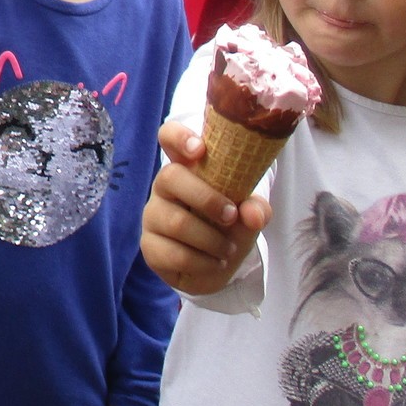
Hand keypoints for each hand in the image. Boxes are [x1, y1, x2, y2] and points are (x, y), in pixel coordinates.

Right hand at [139, 120, 269, 295]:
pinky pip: (175, 254)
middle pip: (170, 176)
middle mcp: (164, 187)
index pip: (169, 137)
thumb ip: (255, 209)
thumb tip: (253, 214)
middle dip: (207, 198)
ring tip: (229, 249)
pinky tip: (215, 263)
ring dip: (212, 239)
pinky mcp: (149, 247)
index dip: (178, 137)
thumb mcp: (248, 216)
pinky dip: (204, 263)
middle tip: (231, 216)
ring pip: (177, 222)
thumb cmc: (228, 228)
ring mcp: (152, 216)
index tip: (199, 149)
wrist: (215, 268)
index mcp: (187, 167)